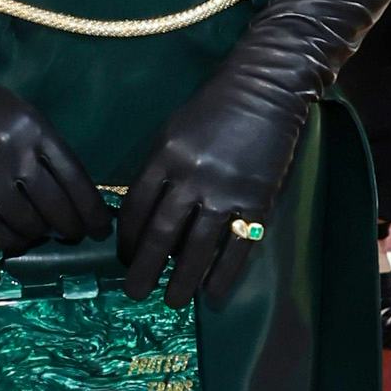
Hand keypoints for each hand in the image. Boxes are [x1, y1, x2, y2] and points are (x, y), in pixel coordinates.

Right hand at [0, 64, 109, 259]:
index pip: (75, 179)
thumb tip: (69, 192)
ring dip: (38, 234)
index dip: (92, 209)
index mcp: (37, 131)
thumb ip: (45, 149)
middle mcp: (18, 155)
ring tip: (38, 233)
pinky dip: (11, 241)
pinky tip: (16, 240)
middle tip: (71, 235)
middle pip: (56, 206)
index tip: (100, 228)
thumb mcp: (23, 115)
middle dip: (69, 227)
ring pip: (28, 222)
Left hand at [118, 59, 303, 310]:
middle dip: (144, 269)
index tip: (124, 257)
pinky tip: (213, 295)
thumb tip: (147, 217)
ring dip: (182, 280)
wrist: (267, 89)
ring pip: (198, 247)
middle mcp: (192, 176)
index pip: (136, 207)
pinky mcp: (257, 201)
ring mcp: (226, 191)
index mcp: (165, 156)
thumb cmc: (214, 108)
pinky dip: (224, 275)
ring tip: (172, 301)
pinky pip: (238, 246)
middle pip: (161, 233)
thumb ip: (159, 170)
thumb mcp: (173, 130)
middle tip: (135, 293)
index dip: (126, 238)